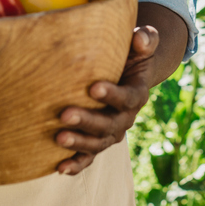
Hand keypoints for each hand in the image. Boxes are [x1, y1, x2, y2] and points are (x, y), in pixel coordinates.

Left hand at [55, 24, 160, 175]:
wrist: (126, 75)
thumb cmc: (130, 55)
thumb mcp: (142, 45)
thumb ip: (146, 38)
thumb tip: (139, 37)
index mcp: (137, 94)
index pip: (128, 98)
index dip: (113, 95)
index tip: (93, 87)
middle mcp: (126, 118)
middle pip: (109, 125)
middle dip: (87, 121)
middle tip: (65, 114)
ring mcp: (111, 132)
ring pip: (98, 143)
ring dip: (79, 143)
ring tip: (58, 138)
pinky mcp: (97, 141)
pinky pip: (89, 157)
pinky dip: (76, 164)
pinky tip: (60, 168)